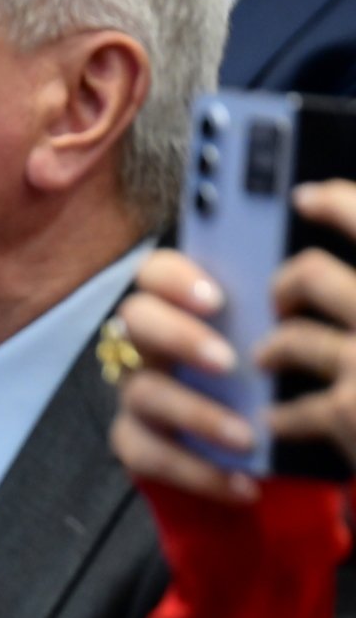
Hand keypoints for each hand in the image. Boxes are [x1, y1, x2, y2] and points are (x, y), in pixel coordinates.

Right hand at [108, 248, 258, 503]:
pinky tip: (243, 486)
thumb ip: (269, 315)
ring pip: (143, 393)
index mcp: (176, 307)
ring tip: (245, 438)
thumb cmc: (270, 377)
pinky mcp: (134, 440)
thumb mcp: (269, 339)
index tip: (217, 299)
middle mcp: (145, 343)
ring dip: (196, 415)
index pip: (153, 273)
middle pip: (134, 321)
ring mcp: (136, 392)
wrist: (261, 448)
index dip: (174, 280)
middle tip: (227, 364)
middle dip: (178, 338)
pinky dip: (197, 472)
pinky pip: (149, 455)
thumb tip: (303, 291)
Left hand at [259, 181, 355, 466]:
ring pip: (290, 339)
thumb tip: (352, 259)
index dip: (334, 201)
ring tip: (270, 356)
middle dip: (286, 285)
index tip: (307, 197)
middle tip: (283, 297)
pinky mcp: (348, 412)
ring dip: (274, 348)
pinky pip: (292, 408)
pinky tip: (278, 420)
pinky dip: (282, 416)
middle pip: (309, 274)